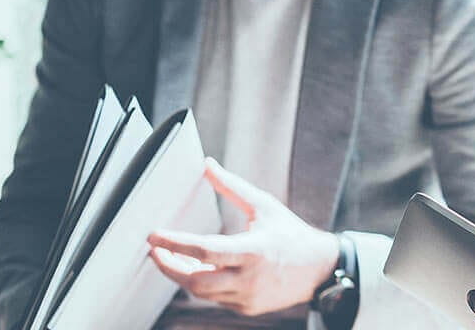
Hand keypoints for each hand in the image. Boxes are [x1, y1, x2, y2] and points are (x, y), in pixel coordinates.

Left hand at [146, 157, 339, 316]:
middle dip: (169, 266)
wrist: (320, 268)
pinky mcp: (247, 308)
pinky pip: (216, 299)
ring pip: (201, 293)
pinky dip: (205, 285)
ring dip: (183, 275)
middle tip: (156, 252)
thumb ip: (232, 187)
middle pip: (194, 281)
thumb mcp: (264, 206)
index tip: (154, 237)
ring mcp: (247, 297)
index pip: (204, 250)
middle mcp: (249, 278)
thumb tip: (207, 165)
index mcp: (253, 250)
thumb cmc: (291, 234)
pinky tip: (202, 270)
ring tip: (175, 259)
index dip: (174, 244)